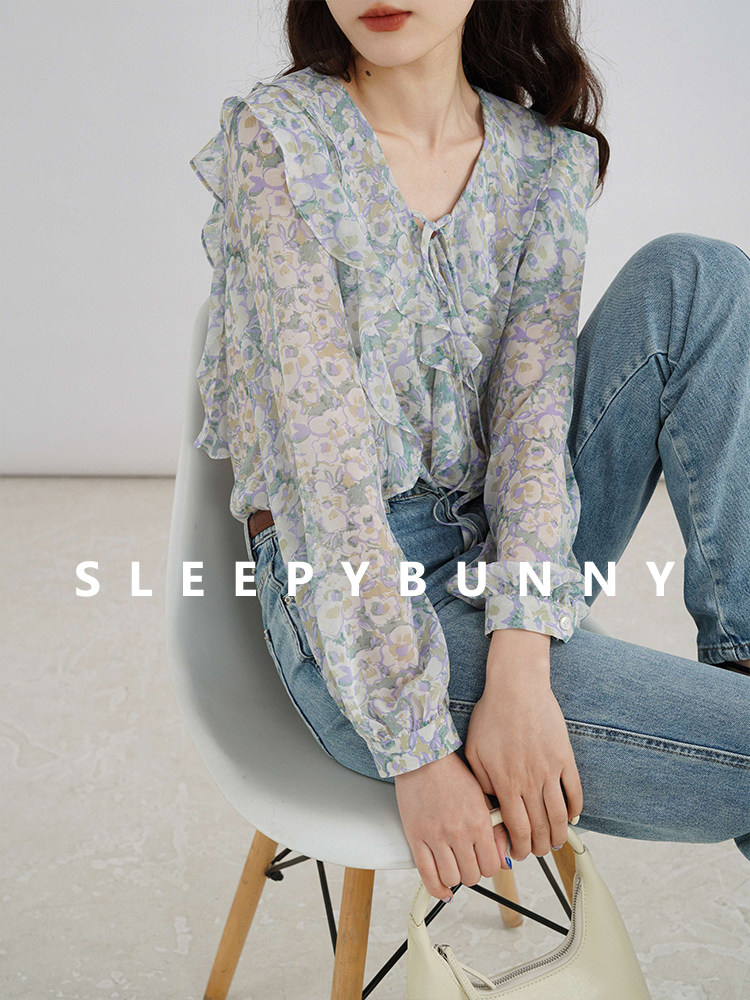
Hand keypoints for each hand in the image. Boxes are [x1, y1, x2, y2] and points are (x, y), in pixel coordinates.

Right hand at [394, 751, 512, 899]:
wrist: (423, 758)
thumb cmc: (453, 775)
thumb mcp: (482, 799)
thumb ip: (496, 831)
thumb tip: (505, 861)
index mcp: (479, 821)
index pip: (492, 865)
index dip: (490, 866)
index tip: (484, 860)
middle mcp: (459, 832)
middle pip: (473, 875)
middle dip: (473, 872)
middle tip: (469, 861)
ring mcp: (436, 837)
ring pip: (452, 878)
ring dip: (455, 877)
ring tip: (454, 866)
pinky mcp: (416, 838)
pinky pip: (427, 876)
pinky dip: (437, 889)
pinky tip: (443, 889)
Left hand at [464, 629, 582, 861]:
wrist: (516, 687)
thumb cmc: (491, 716)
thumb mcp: (474, 750)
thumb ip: (481, 781)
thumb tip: (491, 803)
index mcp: (505, 782)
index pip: (516, 827)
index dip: (519, 846)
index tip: (517, 853)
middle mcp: (529, 781)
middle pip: (539, 827)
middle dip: (539, 847)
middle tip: (537, 852)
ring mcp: (550, 770)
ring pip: (558, 815)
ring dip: (558, 835)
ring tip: (555, 843)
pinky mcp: (565, 757)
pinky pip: (574, 791)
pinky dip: (576, 809)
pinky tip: (572, 818)